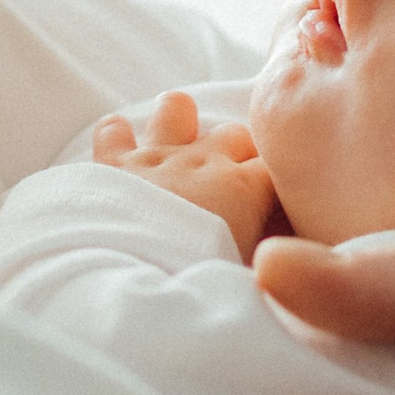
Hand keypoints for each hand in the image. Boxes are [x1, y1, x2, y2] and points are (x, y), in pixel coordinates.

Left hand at [92, 88, 282, 265]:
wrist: (127, 284)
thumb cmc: (194, 285)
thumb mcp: (247, 280)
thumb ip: (267, 266)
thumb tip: (280, 267)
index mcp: (243, 190)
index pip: (279, 169)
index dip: (283, 185)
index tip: (279, 208)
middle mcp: (202, 161)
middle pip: (235, 135)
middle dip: (240, 153)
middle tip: (235, 186)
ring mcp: (156, 157)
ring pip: (177, 109)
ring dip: (181, 122)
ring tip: (181, 142)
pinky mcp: (111, 165)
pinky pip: (113, 131)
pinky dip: (117, 137)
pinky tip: (121, 151)